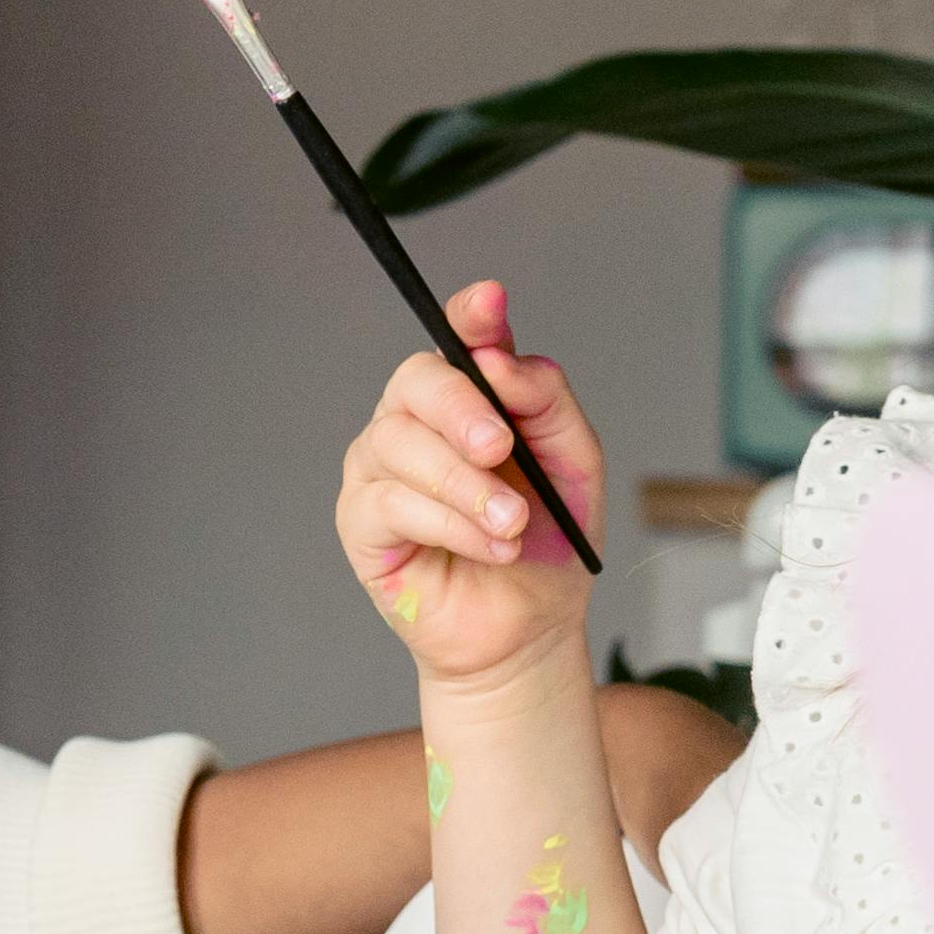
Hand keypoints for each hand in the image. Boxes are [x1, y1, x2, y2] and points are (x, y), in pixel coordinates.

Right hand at [334, 280, 606, 702]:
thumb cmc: (547, 544)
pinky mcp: (361, 522)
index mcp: (469, 397)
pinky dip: (450, 524)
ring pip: (402, 444)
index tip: (491, 305)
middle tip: (502, 447)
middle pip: (416, 380)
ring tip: (513, 525)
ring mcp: (381, 469)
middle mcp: (416, 421)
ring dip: (466, 486)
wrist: (530, 628)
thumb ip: (545, 400)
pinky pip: (392, 502)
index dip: (470, 315)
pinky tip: (492, 546)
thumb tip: (500, 359)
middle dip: (461, 408)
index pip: (458, 337)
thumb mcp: (573, 464)